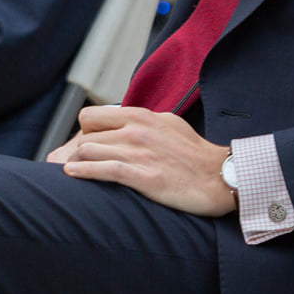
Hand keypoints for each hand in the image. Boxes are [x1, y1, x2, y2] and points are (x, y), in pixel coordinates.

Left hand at [47, 105, 234, 216]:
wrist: (221, 177)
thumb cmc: (194, 153)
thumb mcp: (167, 124)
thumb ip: (141, 121)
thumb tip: (121, 121)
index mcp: (140, 117)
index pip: (90, 117)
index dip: (84, 132)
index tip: (88, 146)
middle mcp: (136, 131)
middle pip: (86, 137)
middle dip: (79, 152)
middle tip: (79, 165)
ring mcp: (140, 153)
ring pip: (89, 151)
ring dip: (79, 162)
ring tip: (74, 171)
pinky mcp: (145, 177)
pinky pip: (104, 170)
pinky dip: (84, 172)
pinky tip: (72, 174)